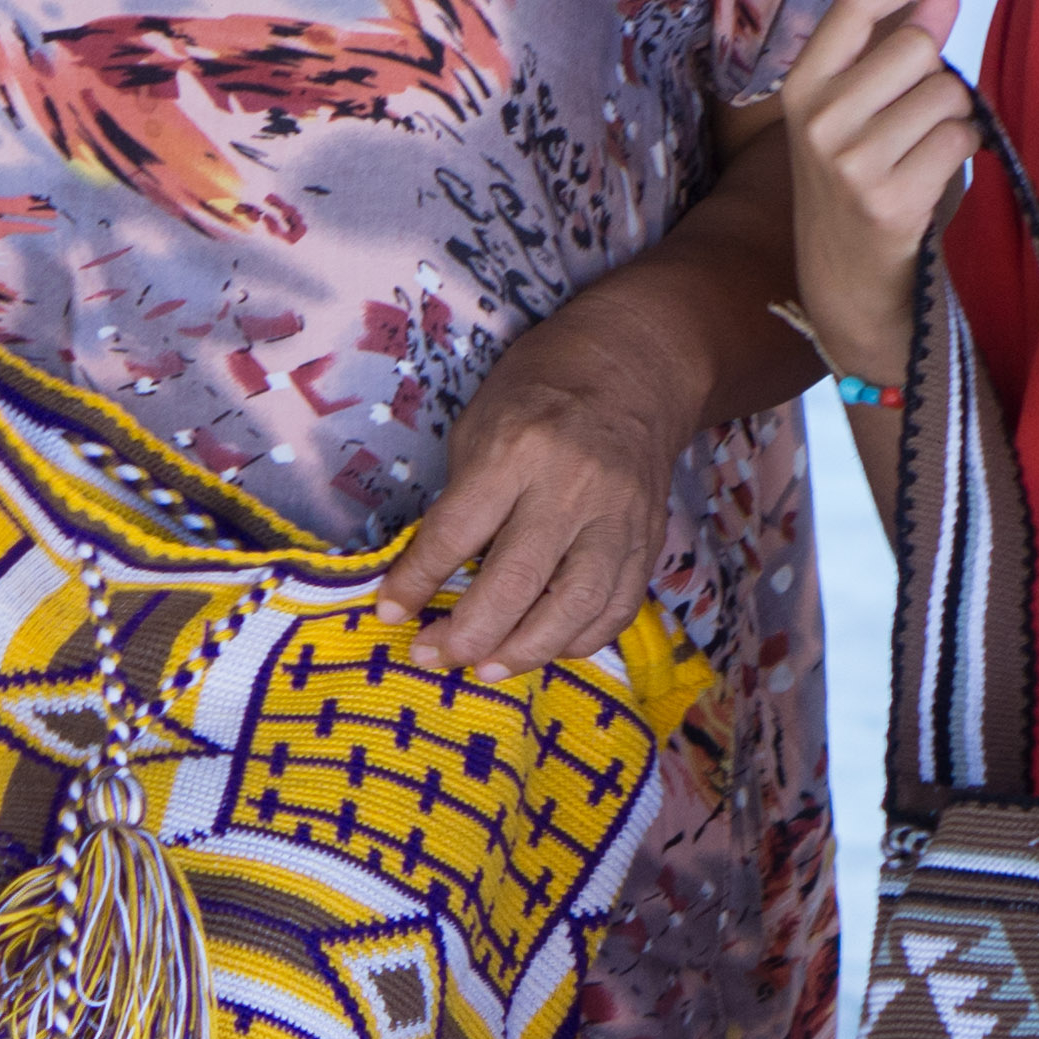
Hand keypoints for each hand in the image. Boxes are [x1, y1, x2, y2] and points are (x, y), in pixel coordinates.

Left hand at [376, 288, 713, 677]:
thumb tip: (428, 577)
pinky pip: (617, 606)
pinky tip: (545, 649)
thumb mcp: (479, 426)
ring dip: (526, 650)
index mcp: (516, 450)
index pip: (457, 531)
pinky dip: (580, 639)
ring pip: (576, 605)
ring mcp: (618, 518)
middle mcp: (572, 488)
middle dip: (468, 633)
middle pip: (518, 581)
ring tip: (485, 669)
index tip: (389, 614)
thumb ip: (461, 500)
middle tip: (432, 657)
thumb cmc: (538, 393)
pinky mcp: (649, 539)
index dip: (416, 580)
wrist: (634, 368)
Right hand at [779, 0, 971, 389]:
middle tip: (921, 115)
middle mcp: (818, 119)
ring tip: (924, 150)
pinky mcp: (889, 198)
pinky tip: (935, 175)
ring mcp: (850, 160)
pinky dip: (964, 151)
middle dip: (938, 73)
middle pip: (916, 48)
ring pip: (946, 93)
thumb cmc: (859, 183)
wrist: (846, 282)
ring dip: (954, 118)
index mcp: (802, 87)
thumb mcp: (858, 110)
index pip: (853, 4)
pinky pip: (960, 138)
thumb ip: (896, 47)